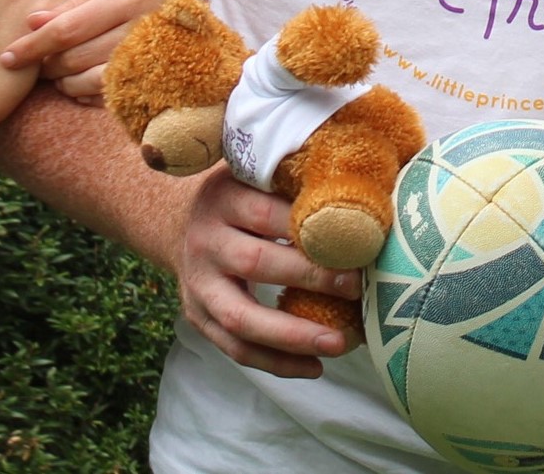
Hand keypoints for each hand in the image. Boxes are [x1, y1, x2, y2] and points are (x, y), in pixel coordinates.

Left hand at [0, 0, 204, 97]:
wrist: (197, 18)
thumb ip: (68, 2)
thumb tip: (29, 18)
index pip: (66, 27)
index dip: (32, 44)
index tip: (6, 55)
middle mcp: (136, 30)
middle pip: (72, 58)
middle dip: (44, 65)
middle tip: (33, 63)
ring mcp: (145, 61)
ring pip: (84, 82)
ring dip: (61, 81)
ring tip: (56, 72)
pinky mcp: (149, 83)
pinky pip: (102, 98)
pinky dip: (81, 94)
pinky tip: (77, 83)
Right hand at [169, 167, 362, 378]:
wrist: (178, 224)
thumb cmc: (238, 199)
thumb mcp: (255, 178)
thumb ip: (294, 183)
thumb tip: (365, 197)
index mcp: (223, 199)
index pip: (266, 213)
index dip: (308, 228)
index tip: (354, 239)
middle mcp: (205, 242)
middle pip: (255, 263)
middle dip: (309, 278)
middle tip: (355, 287)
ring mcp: (198, 285)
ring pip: (241, 317)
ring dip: (292, 336)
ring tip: (337, 344)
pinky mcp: (199, 318)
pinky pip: (236, 348)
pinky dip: (276, 362)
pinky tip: (314, 367)